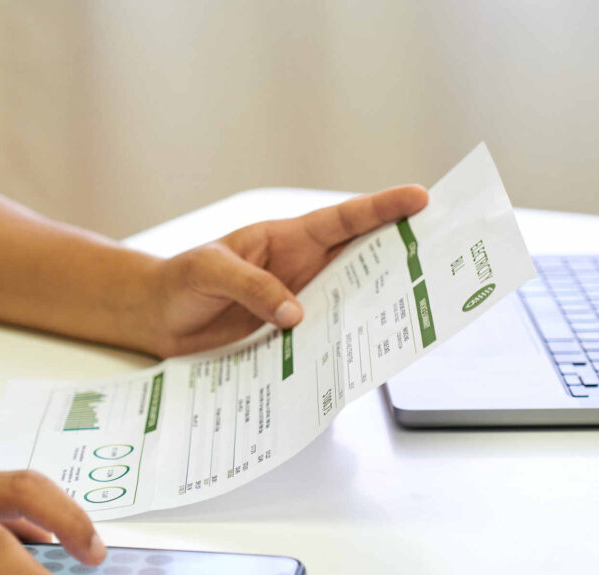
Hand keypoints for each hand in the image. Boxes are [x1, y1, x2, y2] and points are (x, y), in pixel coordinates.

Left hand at [148, 185, 428, 355]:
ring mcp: (296, 300)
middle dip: (400, 252)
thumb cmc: (178, 282)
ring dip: (376, 302)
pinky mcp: (286, 333)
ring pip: (348, 297)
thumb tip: (298, 316)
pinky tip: (361, 351)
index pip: (341, 220)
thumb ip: (254, 289)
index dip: (381, 209)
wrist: (156, 318)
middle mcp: (299, 268)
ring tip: (415, 308)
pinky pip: (323, 334)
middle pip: (359, 257)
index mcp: (285, 239)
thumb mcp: (210, 273)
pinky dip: (342, 340)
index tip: (420, 198)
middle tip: (442, 255)